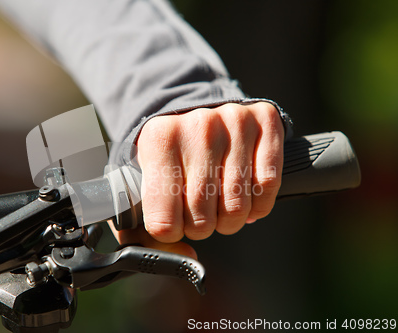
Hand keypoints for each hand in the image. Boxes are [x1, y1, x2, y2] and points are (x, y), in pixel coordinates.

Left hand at [110, 102, 283, 258]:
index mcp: (158, 140)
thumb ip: (144, 225)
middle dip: (201, 227)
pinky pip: (268, 185)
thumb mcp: (141, 178)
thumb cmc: (166, 154)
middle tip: (199, 218)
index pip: (164, 218)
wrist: (192, 108)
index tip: (173, 224)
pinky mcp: (264, 120)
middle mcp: (198, 127)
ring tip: (220, 210)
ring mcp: (234, 121)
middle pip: (202, 215)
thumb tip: (182, 253)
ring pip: (237, 205)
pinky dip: (259, 204)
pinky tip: (247, 199)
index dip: (170, 232)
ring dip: (230, 220)